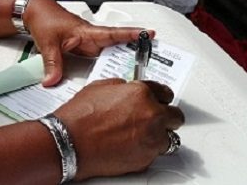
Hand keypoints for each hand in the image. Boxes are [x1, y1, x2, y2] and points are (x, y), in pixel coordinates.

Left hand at [23, 0, 152, 85]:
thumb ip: (52, 63)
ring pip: (110, 51)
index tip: (149, 35)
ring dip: (122, 58)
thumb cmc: (44, 19)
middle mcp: (91, 37)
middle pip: (118, 44)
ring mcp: (88, 43)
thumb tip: (52, 80)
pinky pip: (99, 57)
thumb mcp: (47, 43)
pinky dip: (107, 64)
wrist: (34, 13)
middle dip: (135, 51)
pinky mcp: (83, 48)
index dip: (132, 35)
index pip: (114, 33)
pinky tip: (113, 74)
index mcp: (87, 31)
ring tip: (139, 71)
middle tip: (153, 59)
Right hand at [54, 79, 184, 178]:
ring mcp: (151, 138)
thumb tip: (128, 89)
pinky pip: (155, 153)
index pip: (166, 92)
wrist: (70, 142)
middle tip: (154, 118)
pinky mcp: (146, 158)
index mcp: (141, 93)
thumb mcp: (100, 87)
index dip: (161, 96)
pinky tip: (132, 145)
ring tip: (141, 135)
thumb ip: (122, 87)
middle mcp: (151, 115)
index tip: (160, 99)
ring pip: (169, 137)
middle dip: (166, 116)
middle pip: (175, 116)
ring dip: (158, 135)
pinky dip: (147, 149)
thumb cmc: (80, 116)